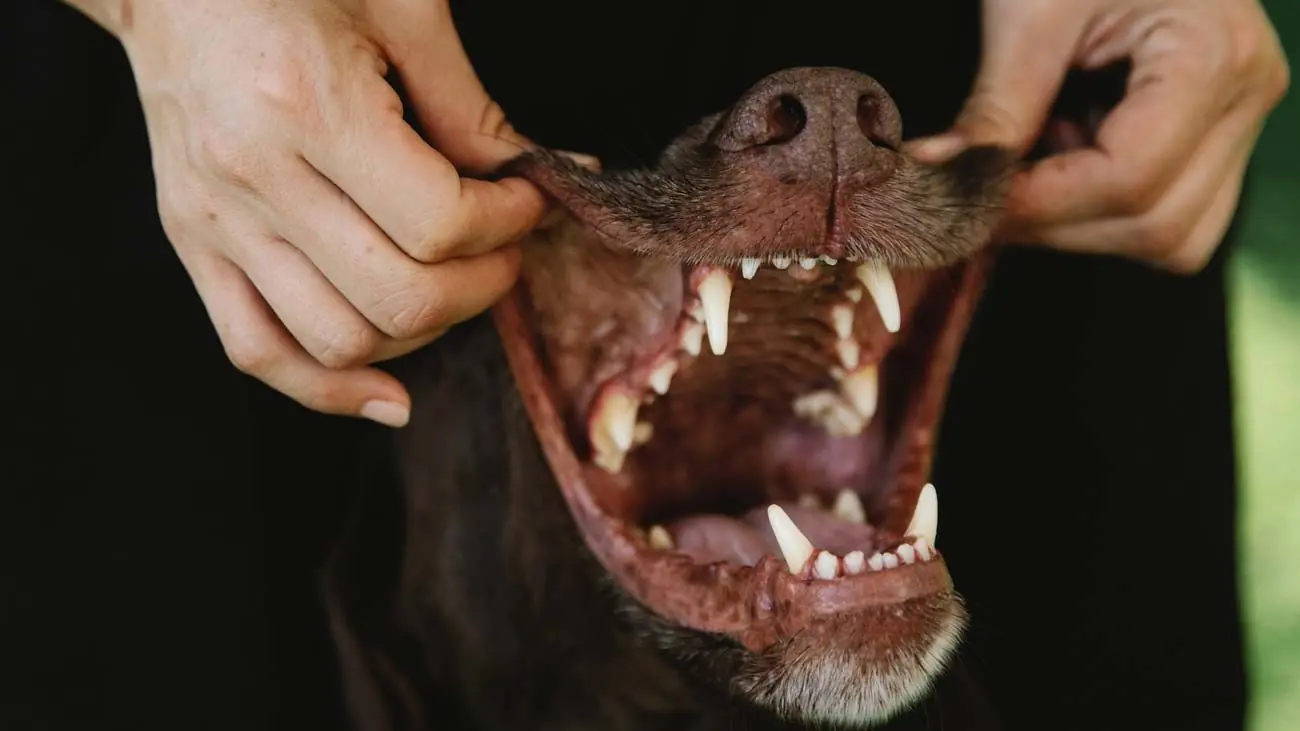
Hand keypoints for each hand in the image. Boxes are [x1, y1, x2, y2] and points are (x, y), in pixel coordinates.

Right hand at [69, 0, 547, 425]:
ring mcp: (217, 222)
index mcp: (310, 107)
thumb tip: (543, 173)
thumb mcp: (399, 9)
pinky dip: (329, 389)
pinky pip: (259, 352)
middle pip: (400, 295)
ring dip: (421, 331)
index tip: (528, 196)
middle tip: (505, 246)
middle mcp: (256, 178)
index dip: (509, 222)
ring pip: (339, 340)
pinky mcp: (194, 245)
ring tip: (450, 284)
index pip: (440, 222)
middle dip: (483, 284)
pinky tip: (388, 394)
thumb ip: (469, 105)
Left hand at [907, 0, 1288, 272]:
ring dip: (1081, 225)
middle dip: (1056, 226)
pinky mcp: (1214, 133)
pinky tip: (1058, 158)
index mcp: (1212, 55)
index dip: (1039, 205)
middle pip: (1157, 225)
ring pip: (1170, 236)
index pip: (1129, 179)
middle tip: (978, 202)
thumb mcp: (1029, 13)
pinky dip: (1100, 208)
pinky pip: (1166, 211)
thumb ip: (995, 108)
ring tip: (1028, 168)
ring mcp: (1238, 120)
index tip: (967, 200)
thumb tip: (939, 182)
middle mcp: (1245, 97)